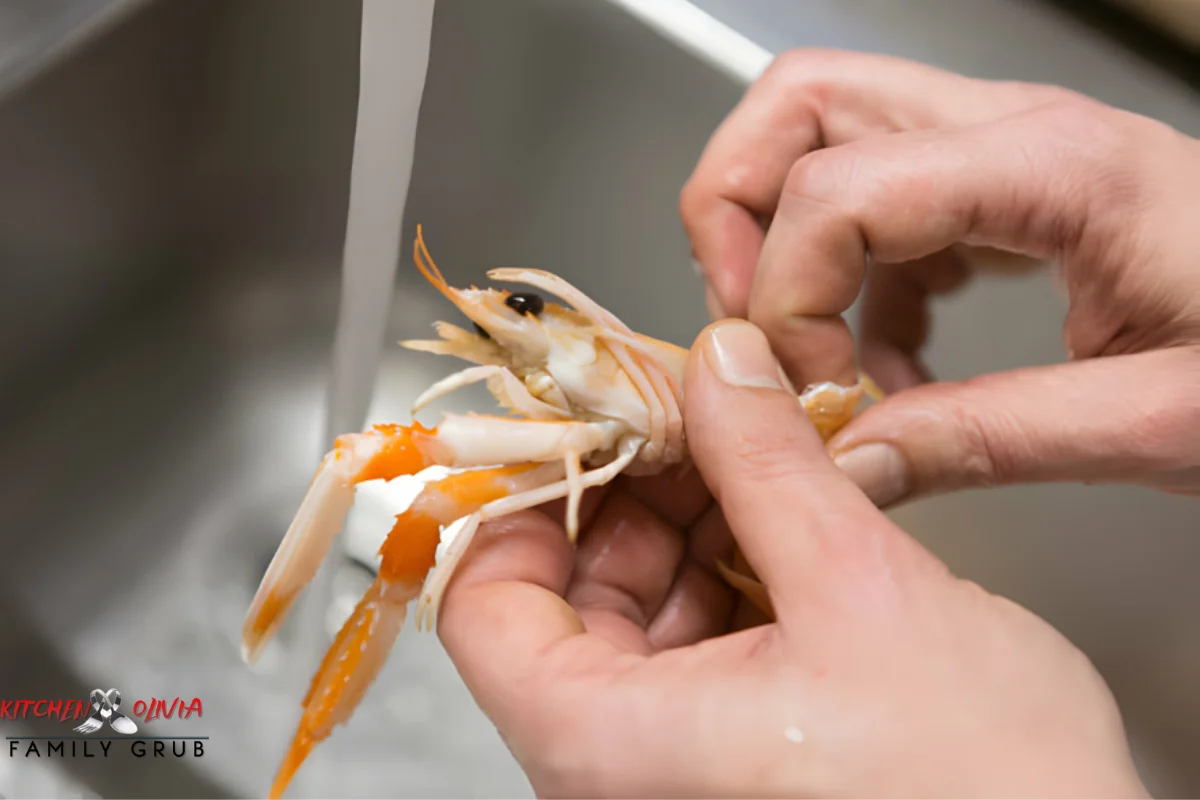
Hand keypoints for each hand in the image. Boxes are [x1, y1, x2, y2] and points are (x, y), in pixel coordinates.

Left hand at [438, 319, 1145, 798]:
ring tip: (754, 459)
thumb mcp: (860, 590)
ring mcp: (675, 770)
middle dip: (632, 494)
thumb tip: (721, 369)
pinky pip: (693, 650)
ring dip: (688, 525)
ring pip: (635, 618)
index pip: (484, 604)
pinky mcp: (733, 761)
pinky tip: (782, 522)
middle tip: (692, 416)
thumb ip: (770, 463)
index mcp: (608, 747)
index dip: (526, 497)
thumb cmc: (982, 789)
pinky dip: (728, 574)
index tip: (580, 425)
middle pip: (563, 599)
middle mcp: (620, 772)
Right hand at [680, 49, 1199, 506]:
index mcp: (1053, 168)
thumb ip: (990, 440)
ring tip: (821, 349)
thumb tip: (849, 465)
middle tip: (751, 322)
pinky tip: (896, 357)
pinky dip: (848, 277)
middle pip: (799, 102)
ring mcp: (1003, 150)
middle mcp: (1013, 132)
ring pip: (820, 136)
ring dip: (783, 241)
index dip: (784, 293)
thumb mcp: (1163, 420)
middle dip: (734, 210)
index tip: (811, 388)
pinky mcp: (1004, 191)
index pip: (834, 186)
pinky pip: (874, 201)